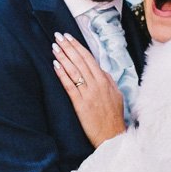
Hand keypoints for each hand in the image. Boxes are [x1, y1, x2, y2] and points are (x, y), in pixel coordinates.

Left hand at [52, 32, 126, 147]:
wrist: (112, 135)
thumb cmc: (114, 116)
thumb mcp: (116, 94)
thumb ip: (108, 80)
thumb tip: (100, 70)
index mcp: (105, 80)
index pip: (89, 58)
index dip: (78, 47)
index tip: (69, 37)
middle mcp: (96, 84)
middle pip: (80, 61)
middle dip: (68, 47)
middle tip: (58, 36)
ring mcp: (88, 94)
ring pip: (74, 71)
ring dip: (63, 57)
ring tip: (54, 47)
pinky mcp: (80, 104)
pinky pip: (69, 86)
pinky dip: (62, 74)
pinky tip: (55, 65)